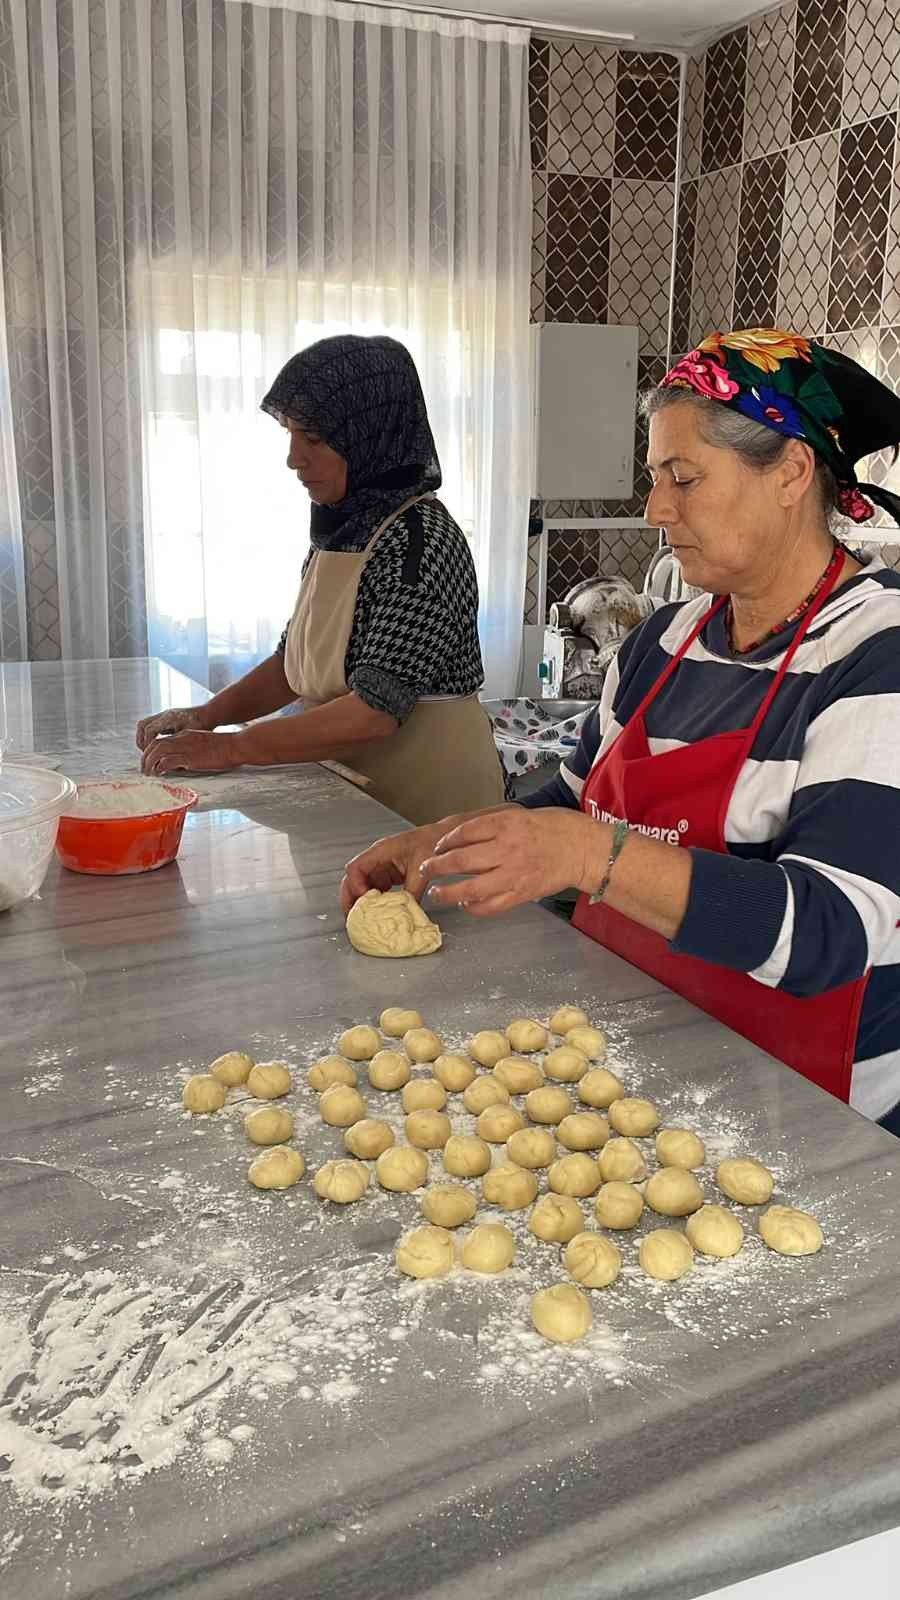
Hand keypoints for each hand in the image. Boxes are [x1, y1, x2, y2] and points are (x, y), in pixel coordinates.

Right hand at [136, 705, 209, 751]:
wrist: (209, 714)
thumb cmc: (203, 725)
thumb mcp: (191, 736)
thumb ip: (177, 745)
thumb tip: (165, 760)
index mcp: (170, 718)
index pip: (149, 730)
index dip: (147, 743)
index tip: (151, 754)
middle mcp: (164, 715)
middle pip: (142, 726)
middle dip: (141, 741)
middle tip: (147, 753)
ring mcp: (164, 716)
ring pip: (144, 725)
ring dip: (144, 738)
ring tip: (150, 751)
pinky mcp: (165, 719)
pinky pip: (151, 726)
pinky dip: (150, 736)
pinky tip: (157, 746)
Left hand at [140, 730, 241, 775]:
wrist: (236, 744)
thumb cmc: (226, 747)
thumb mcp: (205, 745)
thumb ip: (193, 751)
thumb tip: (184, 764)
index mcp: (185, 735)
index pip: (161, 740)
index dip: (152, 751)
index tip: (150, 761)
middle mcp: (182, 739)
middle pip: (155, 744)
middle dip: (145, 757)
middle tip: (143, 770)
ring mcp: (185, 747)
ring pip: (157, 751)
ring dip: (149, 763)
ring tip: (147, 774)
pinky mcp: (189, 757)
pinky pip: (167, 761)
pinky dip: (160, 767)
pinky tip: (159, 774)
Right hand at [340, 823, 445, 914]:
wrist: (443, 837)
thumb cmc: (431, 844)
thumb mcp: (421, 871)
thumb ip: (412, 892)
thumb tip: (406, 913)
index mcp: (381, 851)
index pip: (356, 868)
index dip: (355, 886)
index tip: (364, 902)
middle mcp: (377, 857)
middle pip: (353, 877)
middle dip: (351, 897)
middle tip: (353, 916)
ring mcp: (382, 865)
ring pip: (363, 883)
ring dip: (362, 900)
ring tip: (363, 918)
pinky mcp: (390, 872)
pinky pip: (376, 886)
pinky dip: (374, 899)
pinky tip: (378, 911)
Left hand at [420, 807, 595, 916]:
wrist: (583, 849)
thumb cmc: (556, 828)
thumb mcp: (522, 815)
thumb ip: (495, 826)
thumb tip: (466, 836)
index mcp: (506, 825)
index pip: (464, 832)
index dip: (446, 841)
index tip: (437, 846)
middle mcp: (506, 849)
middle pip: (460, 860)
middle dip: (437, 866)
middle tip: (425, 868)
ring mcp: (513, 874)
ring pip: (470, 888)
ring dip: (448, 892)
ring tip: (436, 893)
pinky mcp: (522, 893)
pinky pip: (491, 906)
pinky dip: (474, 908)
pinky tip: (466, 905)